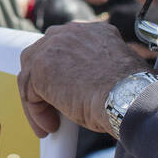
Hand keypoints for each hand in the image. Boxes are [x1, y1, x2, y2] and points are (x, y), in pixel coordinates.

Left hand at [18, 23, 150, 137]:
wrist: (127, 96)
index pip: (64, 48)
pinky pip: (29, 93)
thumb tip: (83, 87)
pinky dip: (36, 112)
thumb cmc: (128, 93)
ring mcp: (53, 46)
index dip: (60, 73)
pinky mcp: (40, 67)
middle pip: (41, 56)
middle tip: (50, 109)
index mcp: (92, 31)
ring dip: (38, 102)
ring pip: (32, 76)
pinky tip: (50, 126)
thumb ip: (95, 69)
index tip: (64, 93)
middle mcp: (71, 32)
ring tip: (49, 123)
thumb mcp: (114, 72)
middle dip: (42, 84)